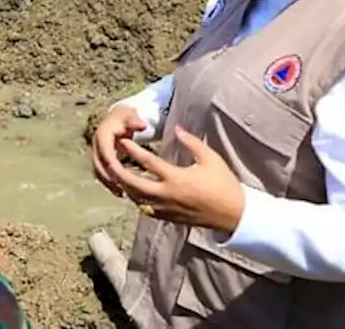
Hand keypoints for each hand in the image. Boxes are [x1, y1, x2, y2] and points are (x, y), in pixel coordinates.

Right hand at [91, 104, 147, 196]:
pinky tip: (120, 192)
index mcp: (102, 135)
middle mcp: (96, 145)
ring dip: (107, 183)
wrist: (117, 117)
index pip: (105, 153)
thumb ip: (135, 121)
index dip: (112, 165)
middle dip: (108, 178)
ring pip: (97, 171)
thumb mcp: (131, 117)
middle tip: (121, 190)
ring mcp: (96, 152)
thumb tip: (142, 125)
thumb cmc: (126, 118)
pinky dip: (108, 182)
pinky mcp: (99, 158)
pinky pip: (101, 173)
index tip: (121, 177)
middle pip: (98, 164)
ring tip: (121, 194)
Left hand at [112, 125, 245, 237]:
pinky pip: (145, 209)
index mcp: (177, 179)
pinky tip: (133, 191)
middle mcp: (167, 195)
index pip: (147, 162)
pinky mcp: (169, 217)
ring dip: (125, 186)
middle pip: (133, 184)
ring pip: (136, 199)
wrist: (234, 214)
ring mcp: (167, 208)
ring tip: (117, 174)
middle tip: (110, 160)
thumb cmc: (224, 184)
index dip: (132, 150)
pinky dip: (136, 199)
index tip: (122, 141)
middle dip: (118, 172)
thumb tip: (177, 127)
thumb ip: (191, 142)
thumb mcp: (210, 159)